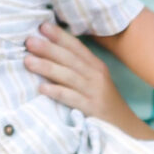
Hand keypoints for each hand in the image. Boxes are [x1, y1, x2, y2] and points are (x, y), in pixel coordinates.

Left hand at [25, 23, 144, 136]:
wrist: (124, 127)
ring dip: (47, 67)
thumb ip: (78, 67)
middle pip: (70, 59)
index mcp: (96, 66)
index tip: (42, 26)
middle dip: (49, 48)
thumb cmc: (103, 101)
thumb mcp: (95, 80)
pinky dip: (57, 92)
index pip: (76, 47)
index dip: (60, 36)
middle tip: (29, 41)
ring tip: (28, 61)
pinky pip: (72, 98)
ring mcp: (94, 92)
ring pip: (68, 76)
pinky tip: (42, 89)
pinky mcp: (92, 109)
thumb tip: (51, 54)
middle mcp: (96, 75)